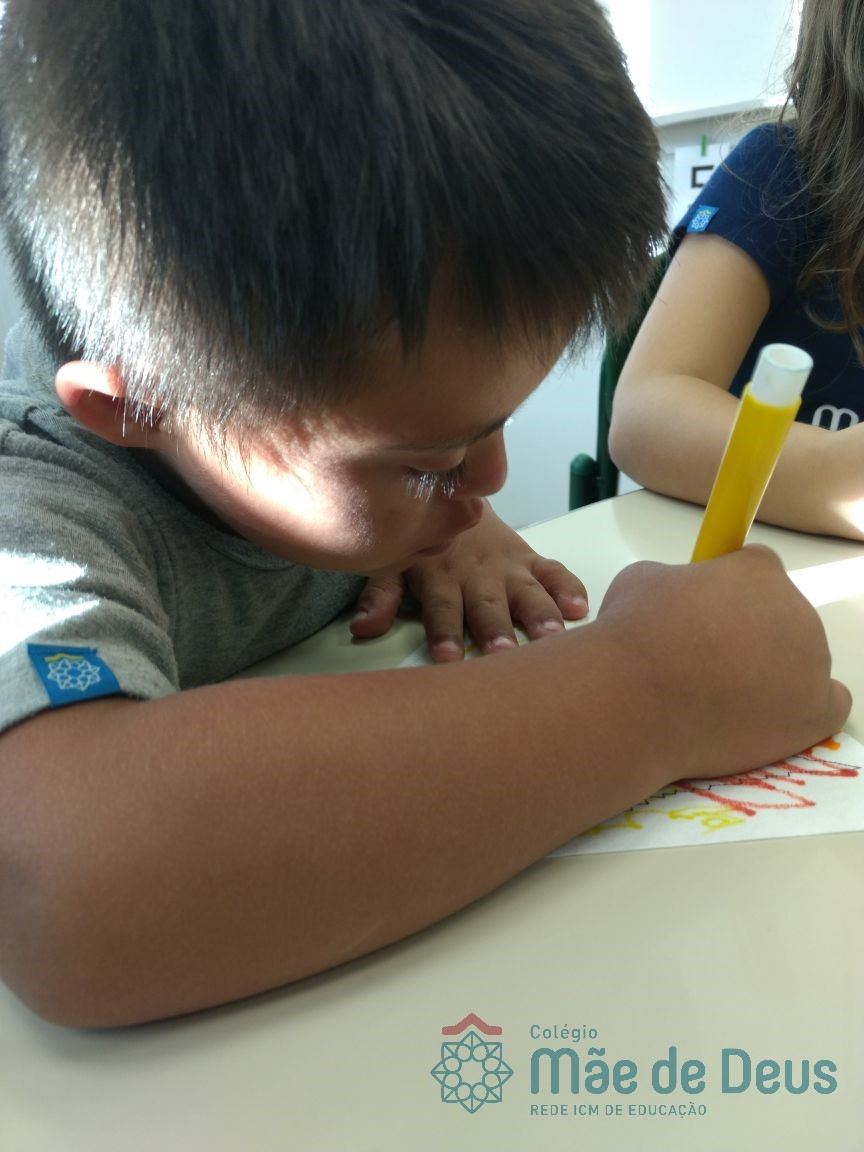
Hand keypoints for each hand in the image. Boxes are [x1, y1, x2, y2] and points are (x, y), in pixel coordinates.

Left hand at [350, 502, 588, 659]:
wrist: (449, 492)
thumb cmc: (419, 543)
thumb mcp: (392, 562)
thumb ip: (380, 596)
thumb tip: (363, 628)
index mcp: (440, 576)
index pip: (441, 608)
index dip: (443, 632)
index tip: (447, 657)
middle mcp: (476, 573)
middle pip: (487, 605)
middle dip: (496, 628)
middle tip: (504, 652)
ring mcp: (507, 566)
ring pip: (526, 591)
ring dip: (538, 613)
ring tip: (552, 637)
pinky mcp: (530, 559)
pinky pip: (554, 571)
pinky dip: (568, 587)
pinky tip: (580, 607)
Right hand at [594, 545, 850, 778]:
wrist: (635, 698)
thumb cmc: (633, 637)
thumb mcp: (642, 580)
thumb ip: (676, 581)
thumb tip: (677, 598)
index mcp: (758, 570)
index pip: (759, 571)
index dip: (729, 592)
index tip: (703, 613)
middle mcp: (796, 609)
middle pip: (782, 616)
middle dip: (749, 633)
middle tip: (705, 658)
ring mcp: (811, 662)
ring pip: (800, 660)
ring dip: (769, 671)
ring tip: (717, 695)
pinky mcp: (814, 712)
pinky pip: (830, 704)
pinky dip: (804, 707)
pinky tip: (770, 714)